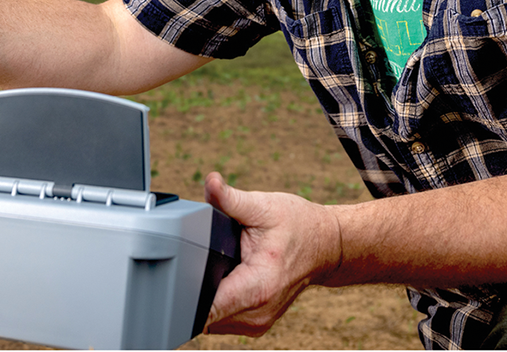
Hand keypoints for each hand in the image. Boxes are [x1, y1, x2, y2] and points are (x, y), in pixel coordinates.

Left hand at [202, 172, 341, 336]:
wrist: (324, 245)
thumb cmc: (298, 225)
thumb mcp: (264, 206)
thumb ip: (230, 199)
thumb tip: (210, 183)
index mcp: (259, 286)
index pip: (208, 307)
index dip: (187, 292)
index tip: (181, 273)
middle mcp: (258, 312)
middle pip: (204, 312)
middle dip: (196, 286)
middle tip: (208, 257)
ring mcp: (256, 322)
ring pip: (210, 319)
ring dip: (207, 294)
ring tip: (222, 265)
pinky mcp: (253, 323)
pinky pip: (221, 318)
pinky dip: (219, 298)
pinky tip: (228, 277)